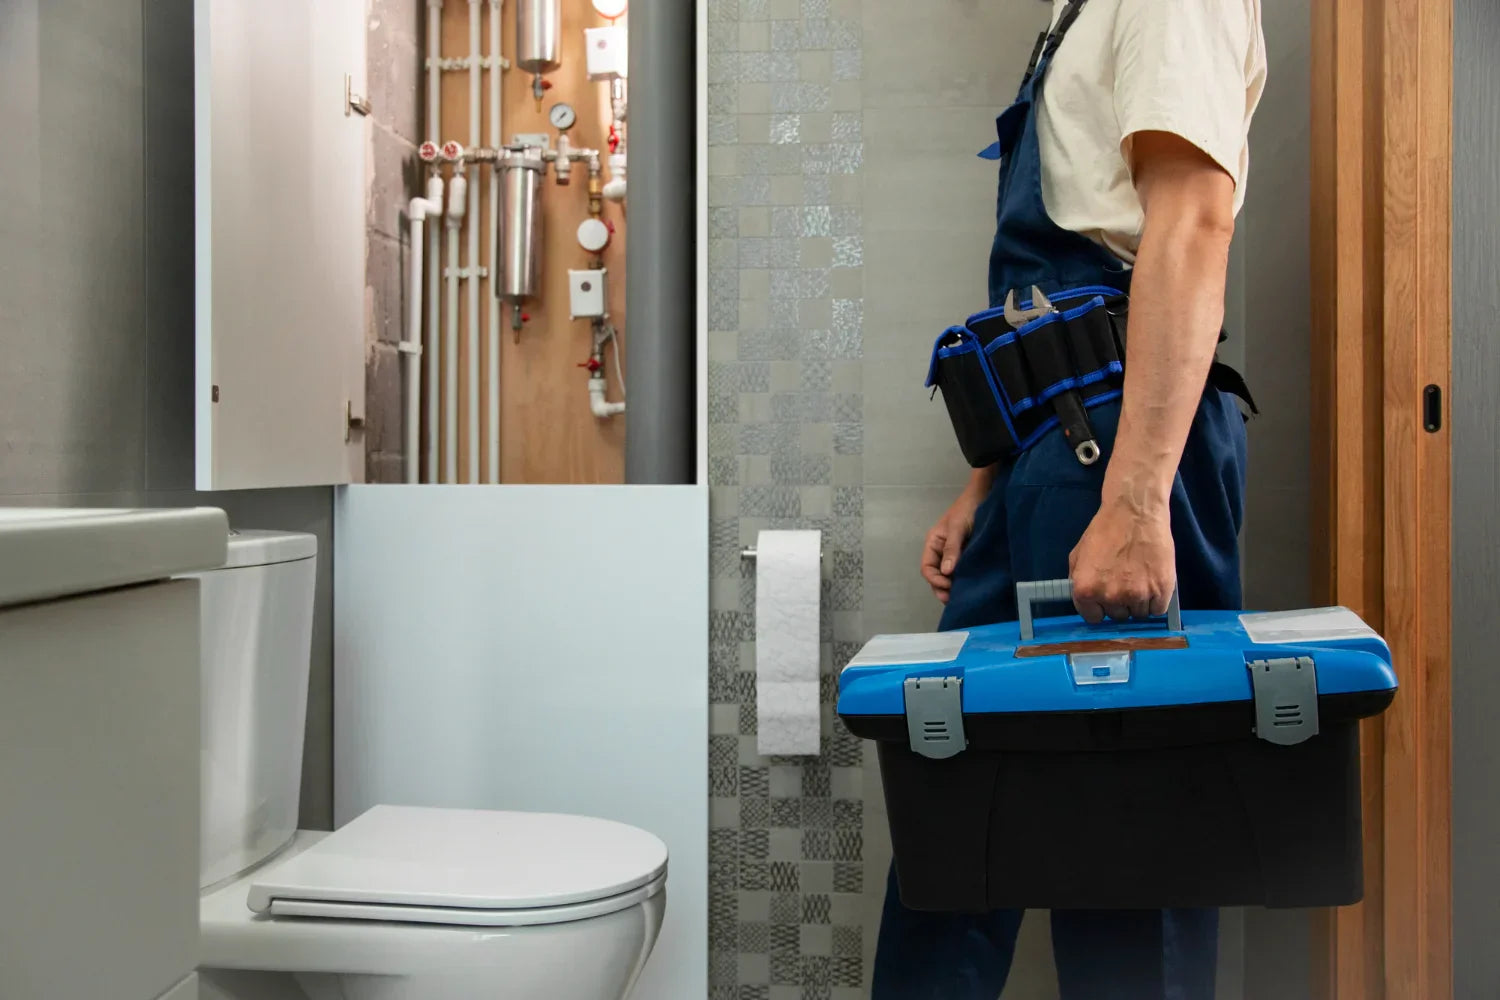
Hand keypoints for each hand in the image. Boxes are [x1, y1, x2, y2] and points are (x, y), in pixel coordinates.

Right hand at [920, 481, 987, 603]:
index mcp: (934, 543)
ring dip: (952, 586)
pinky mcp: (968, 553)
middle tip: (953, 599)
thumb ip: (952, 549)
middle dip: (942, 587)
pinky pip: (961, 570)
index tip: (948, 586)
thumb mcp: (958, 528)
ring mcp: (955, 553)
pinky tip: (969, 586)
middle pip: (936, 574)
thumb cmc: (967, 509)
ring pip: (948, 575)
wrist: (985, 494)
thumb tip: (947, 572)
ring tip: (961, 596)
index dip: (935, 580)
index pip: (927, 568)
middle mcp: (942, 550)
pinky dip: (962, 579)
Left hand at [1068, 490, 1175, 622]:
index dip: (1099, 607)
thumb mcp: (1078, 555)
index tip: (1105, 599)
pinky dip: (1157, 600)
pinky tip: (1153, 582)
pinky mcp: (1161, 591)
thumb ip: (1077, 581)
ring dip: (1139, 602)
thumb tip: (1084, 602)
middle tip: (1124, 581)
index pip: (1093, 618)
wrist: (1135, 513)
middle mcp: (1110, 597)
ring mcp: (1137, 595)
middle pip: (1118, 616)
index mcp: (1085, 590)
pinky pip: (1158, 610)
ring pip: (1139, 614)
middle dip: (1120, 603)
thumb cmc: (1105, 530)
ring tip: (1140, 578)